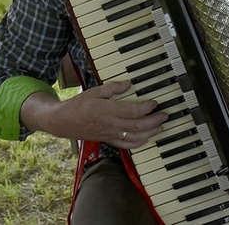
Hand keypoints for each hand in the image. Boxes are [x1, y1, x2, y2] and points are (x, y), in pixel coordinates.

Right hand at [53, 81, 167, 148]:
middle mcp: (111, 125)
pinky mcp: (108, 140)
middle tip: (164, 115)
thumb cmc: (78, 105)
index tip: (155, 103)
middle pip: (138, 126)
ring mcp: (110, 134)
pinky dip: (139, 143)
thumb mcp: (94, 91)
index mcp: (108, 111)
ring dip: (150, 133)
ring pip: (135, 137)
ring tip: (160, 127)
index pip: (133, 111)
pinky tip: (146, 139)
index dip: (147, 108)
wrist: (63, 122)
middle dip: (154, 121)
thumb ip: (113, 88)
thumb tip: (128, 84)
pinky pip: (126, 145)